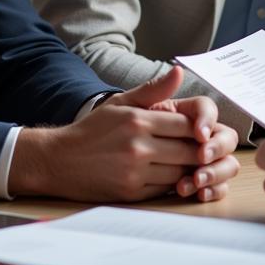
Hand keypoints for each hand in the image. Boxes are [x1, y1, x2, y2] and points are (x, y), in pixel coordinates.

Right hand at [101, 66, 238, 201]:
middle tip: (204, 150)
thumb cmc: (93, 129)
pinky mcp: (131, 193)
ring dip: (188, 170)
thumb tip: (179, 71)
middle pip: (188, 151)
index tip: (201, 131)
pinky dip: (172, 184)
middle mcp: (138, 146)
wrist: (60, 160)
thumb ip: (153, 89)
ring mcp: (135, 172)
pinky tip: (170, 176)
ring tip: (188, 163)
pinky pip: (165, 190)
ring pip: (180, 173)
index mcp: (137, 120)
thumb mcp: (119, 102)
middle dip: (199, 151)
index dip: (199, 129)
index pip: (186, 125)